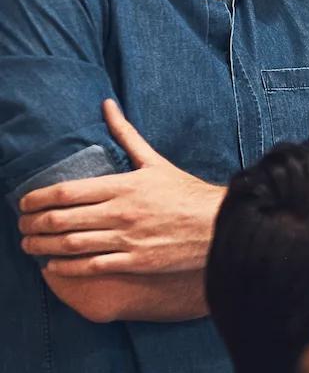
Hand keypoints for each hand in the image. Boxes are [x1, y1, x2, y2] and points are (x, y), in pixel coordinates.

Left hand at [17, 100, 223, 275]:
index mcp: (122, 186)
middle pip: (60, 219)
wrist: (222, 224)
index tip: (23, 204)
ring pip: (70, 244)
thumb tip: (107, 105)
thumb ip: (125, 135)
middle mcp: (120, 212)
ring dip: (42, 247)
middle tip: (22, 227)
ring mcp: (127, 238)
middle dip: (32, 225)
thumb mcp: (154, 162)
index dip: (35, 199)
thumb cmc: (187, 193)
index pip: (64, 192)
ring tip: (29, 246)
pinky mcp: (136, 261)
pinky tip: (54, 267)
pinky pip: (92, 266)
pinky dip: (67, 268)